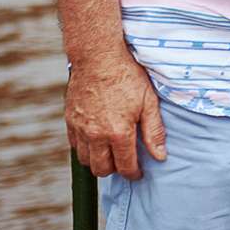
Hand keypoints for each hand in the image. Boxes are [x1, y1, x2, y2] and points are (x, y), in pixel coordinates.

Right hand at [65, 51, 167, 178]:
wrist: (97, 56)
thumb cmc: (127, 76)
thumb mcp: (149, 102)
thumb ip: (154, 132)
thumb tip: (160, 156)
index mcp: (118, 132)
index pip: (125, 166)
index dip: (133, 173)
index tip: (138, 172)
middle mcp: (95, 135)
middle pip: (102, 169)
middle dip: (115, 170)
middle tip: (125, 161)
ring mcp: (80, 128)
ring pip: (86, 160)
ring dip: (98, 160)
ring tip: (111, 150)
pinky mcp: (69, 120)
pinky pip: (75, 145)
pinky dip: (85, 147)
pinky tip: (96, 139)